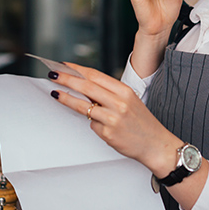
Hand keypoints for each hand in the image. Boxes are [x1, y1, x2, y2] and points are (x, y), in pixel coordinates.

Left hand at [48, 62, 179, 175]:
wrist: (156, 144)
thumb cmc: (142, 122)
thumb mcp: (130, 100)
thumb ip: (109, 93)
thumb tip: (84, 85)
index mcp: (124, 90)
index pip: (95, 75)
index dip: (76, 69)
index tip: (63, 65)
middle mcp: (119, 102)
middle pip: (86, 87)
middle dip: (66, 79)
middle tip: (53, 74)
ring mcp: (112, 118)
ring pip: (83, 106)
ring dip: (66, 98)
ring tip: (55, 93)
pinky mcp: (108, 133)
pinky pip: (92, 124)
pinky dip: (93, 123)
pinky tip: (102, 126)